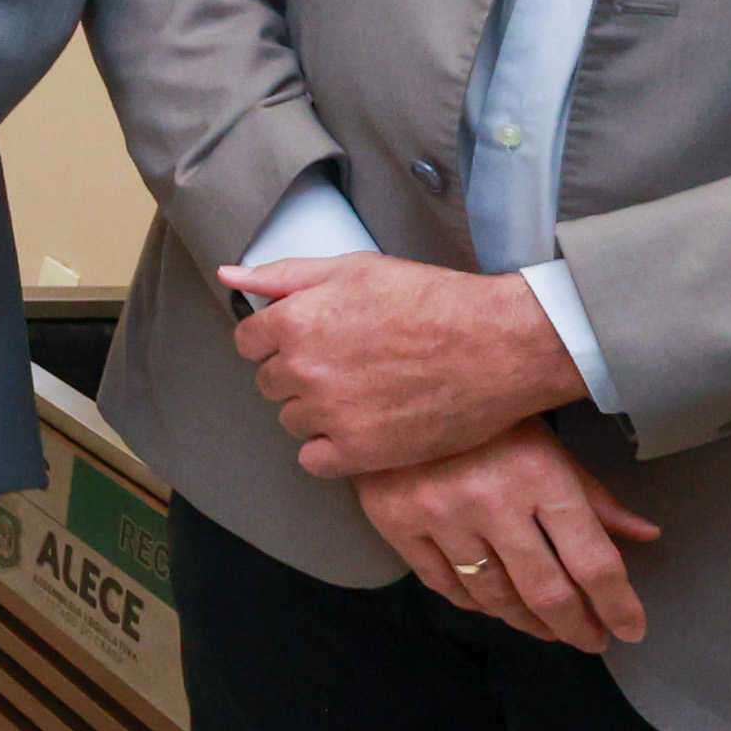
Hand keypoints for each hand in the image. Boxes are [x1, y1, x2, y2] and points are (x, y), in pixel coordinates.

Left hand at [222, 252, 581, 477]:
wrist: (500, 345)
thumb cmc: (433, 301)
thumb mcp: (355, 269)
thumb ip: (285, 276)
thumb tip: (230, 276)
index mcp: (295, 321)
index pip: (248, 342)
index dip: (277, 340)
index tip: (309, 341)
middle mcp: (304, 370)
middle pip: (270, 384)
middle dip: (299, 375)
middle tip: (348, 365)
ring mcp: (330, 414)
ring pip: (293, 421)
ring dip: (318, 412)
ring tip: (365, 393)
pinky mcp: (360, 452)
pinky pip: (314, 461)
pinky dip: (332, 450)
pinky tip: (362, 428)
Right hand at [354, 422, 661, 648]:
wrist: (388, 387)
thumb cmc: (483, 414)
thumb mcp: (547, 441)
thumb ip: (593, 495)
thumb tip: (644, 535)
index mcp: (540, 475)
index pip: (593, 561)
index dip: (617, 605)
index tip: (630, 629)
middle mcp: (492, 501)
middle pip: (546, 591)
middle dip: (577, 626)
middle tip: (591, 639)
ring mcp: (441, 516)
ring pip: (494, 596)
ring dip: (527, 622)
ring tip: (548, 628)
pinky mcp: (398, 525)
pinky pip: (443, 584)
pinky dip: (473, 603)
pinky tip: (493, 605)